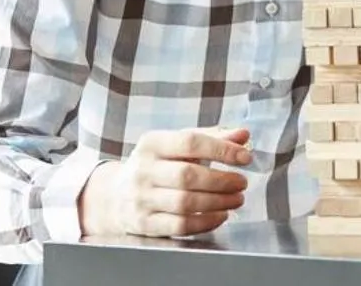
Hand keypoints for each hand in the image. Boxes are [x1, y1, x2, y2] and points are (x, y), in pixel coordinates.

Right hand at [78, 126, 251, 237]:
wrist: (115, 196)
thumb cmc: (154, 167)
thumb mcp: (175, 146)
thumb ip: (210, 138)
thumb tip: (243, 135)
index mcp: (152, 144)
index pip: (190, 142)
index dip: (222, 149)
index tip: (245, 157)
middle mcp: (143, 170)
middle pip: (188, 175)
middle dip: (222, 180)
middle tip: (242, 183)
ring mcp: (141, 198)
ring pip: (185, 203)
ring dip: (218, 202)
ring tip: (236, 199)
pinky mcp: (144, 223)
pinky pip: (180, 225)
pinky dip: (206, 221)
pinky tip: (221, 215)